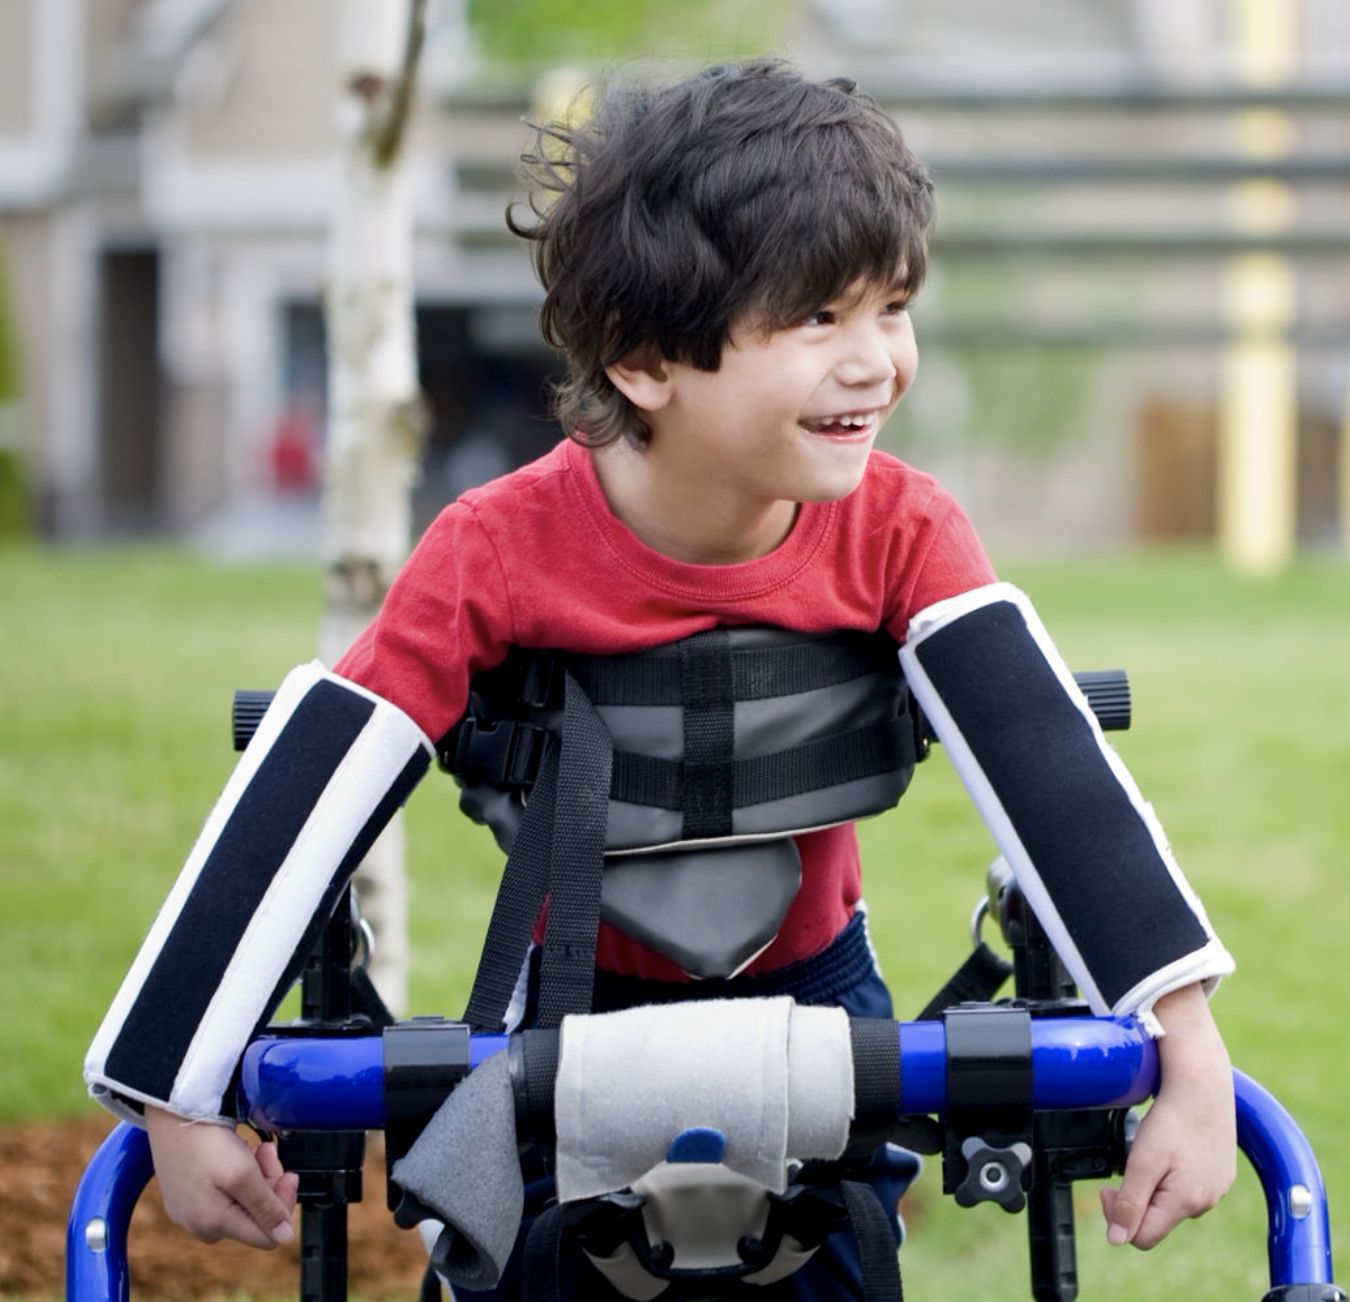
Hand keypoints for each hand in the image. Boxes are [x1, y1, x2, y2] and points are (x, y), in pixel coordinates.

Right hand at [145, 1105, 298, 1248]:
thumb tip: (284, 1237)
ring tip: (253, 1147)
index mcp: (214, 1225)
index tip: (288, 1174)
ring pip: (243, 1199)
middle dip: (269, 1182)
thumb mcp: (243, 1174)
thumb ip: (265, 1208)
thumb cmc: (204, 1141)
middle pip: (256, 1214)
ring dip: (257, 1172)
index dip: (283, 1204)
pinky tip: (235, 1150)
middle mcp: (201, 1224)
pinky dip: (238, 1169)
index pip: (268, 1234)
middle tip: (267, 1152)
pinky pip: (225, 1189)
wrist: (173, 1111)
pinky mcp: (188, 1193)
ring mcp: (192, 1209)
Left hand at [1100, 983, 1235, 1249]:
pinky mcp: (1221, 1171)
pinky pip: (1189, 1184)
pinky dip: (1172, 1173)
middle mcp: (1207, 1201)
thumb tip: (1117, 1240)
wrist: (1202, 1082)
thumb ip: (1130, 1202)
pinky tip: (1169, 1147)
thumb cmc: (1172, 1118)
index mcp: (1187, 1202)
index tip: (1108, 1188)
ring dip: (1154, 1184)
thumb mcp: (1142, 1161)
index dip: (1118, 1217)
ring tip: (1150, 1151)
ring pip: (1172, 1201)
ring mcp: (1217, 1186)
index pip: (1144, 1236)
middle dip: (1136, 1197)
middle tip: (1126, 1164)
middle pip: (1158, 1218)